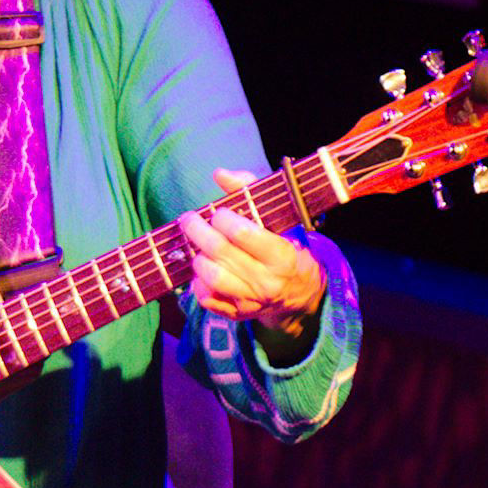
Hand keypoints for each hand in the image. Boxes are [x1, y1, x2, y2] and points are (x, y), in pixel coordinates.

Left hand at [178, 169, 326, 352]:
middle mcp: (267, 281)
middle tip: (189, 220)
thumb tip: (219, 174)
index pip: (243, 233)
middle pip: (221, 253)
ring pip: (212, 278)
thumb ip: (248, 190)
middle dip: (198, 232)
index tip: (218, 213)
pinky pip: (207, 300)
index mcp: (282, 255)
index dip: (223, 219)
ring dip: (198, 258)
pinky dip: (197, 284)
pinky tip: (202, 270)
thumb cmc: (282, 245)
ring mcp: (252, 300)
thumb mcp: (276, 217)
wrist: (298, 291)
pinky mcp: (237, 314)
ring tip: (197, 248)